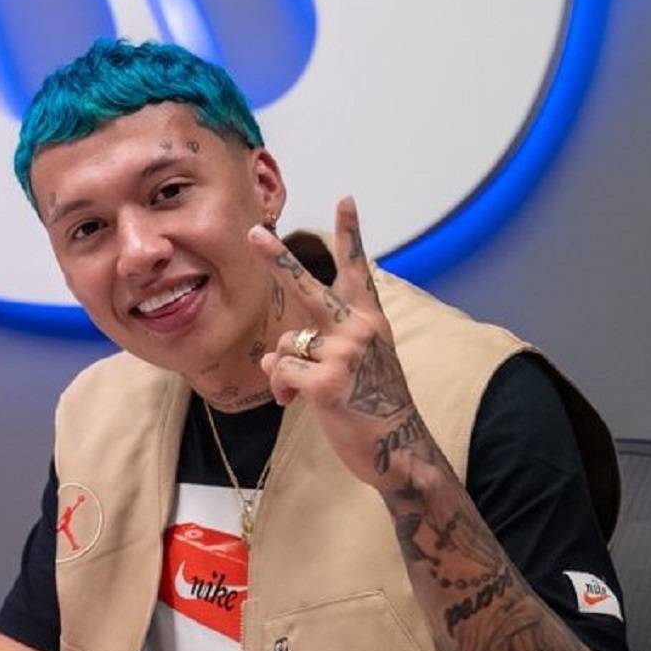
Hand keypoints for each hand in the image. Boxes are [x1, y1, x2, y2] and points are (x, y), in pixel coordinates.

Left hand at [249, 196, 428, 491]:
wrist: (399, 450)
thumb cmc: (375, 407)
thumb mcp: (356, 367)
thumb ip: (317, 350)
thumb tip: (272, 356)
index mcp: (370, 321)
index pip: (358, 270)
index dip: (350, 234)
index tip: (345, 199)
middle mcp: (359, 329)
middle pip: (307, 287)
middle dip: (276, 258)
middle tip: (252, 232)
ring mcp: (344, 353)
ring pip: (285, 345)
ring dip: (282, 371)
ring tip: (299, 393)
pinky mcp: (327, 382)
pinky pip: (281, 372)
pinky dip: (281, 390)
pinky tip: (297, 404)